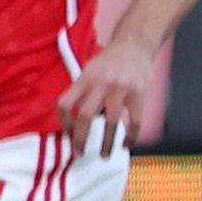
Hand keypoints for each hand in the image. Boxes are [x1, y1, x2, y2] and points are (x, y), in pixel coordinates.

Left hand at [57, 38, 154, 156]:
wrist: (134, 45)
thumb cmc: (108, 61)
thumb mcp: (89, 71)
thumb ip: (83, 92)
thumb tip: (79, 121)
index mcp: (84, 80)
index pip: (64, 104)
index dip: (63, 122)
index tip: (68, 135)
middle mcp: (100, 85)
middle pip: (84, 116)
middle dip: (81, 138)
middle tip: (80, 153)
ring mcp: (120, 90)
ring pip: (110, 122)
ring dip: (106, 143)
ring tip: (104, 155)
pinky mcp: (138, 94)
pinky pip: (134, 121)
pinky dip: (131, 136)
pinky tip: (127, 144)